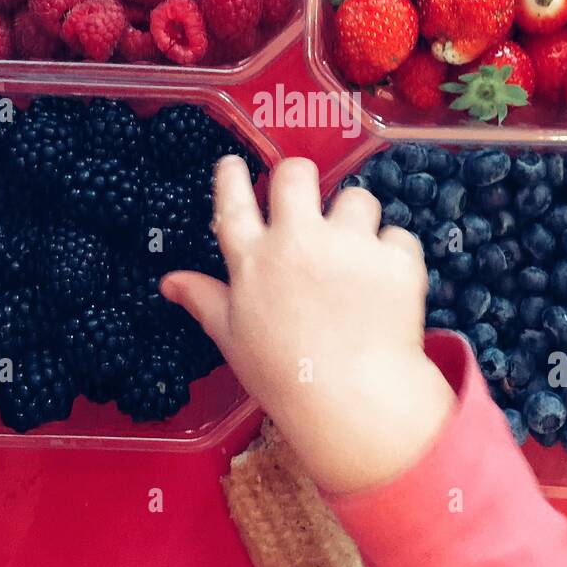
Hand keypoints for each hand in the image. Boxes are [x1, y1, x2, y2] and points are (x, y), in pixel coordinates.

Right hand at [162, 157, 454, 493]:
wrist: (353, 401)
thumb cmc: (282, 374)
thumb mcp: (232, 338)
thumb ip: (204, 299)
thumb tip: (169, 281)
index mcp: (253, 259)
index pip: (234, 200)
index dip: (232, 176)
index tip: (234, 165)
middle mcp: (298, 241)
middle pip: (296, 174)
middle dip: (300, 180)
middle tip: (307, 203)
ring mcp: (349, 245)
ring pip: (357, 198)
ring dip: (355, 219)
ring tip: (354, 256)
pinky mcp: (394, 258)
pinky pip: (397, 236)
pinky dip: (393, 256)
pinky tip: (384, 286)